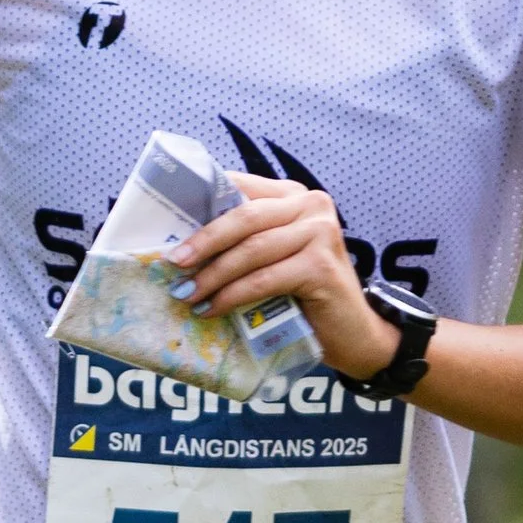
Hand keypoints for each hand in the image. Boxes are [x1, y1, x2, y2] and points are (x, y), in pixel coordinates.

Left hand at [171, 175, 397, 380]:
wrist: (354, 334)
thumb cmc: (305, 296)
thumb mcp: (273, 258)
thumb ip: (246, 240)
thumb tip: (183, 245)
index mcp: (294, 196)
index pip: (241, 187)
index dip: (203, 202)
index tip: (169, 222)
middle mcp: (311, 205)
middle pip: (244, 216)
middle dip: (203, 241)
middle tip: (172, 262)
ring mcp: (320, 233)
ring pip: (251, 250)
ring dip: (213, 274)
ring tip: (186, 293)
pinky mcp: (321, 266)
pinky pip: (264, 279)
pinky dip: (232, 295)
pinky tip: (211, 309)